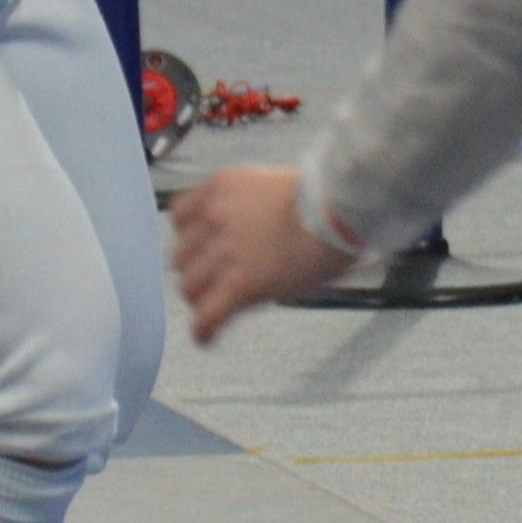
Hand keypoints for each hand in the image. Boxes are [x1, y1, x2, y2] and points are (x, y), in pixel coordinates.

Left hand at [172, 167, 360, 343]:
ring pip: (189, 288)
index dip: (190, 238)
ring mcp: (227, 252)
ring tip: (215, 308)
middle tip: (214, 282)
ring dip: (201, 300)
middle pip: (181, 257)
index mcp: (221, 187)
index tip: (200, 250)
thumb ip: (246, 207)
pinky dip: (204, 331)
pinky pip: (208, 316)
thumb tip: (248, 235)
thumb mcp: (270, 184)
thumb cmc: (323, 197)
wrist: (341, 207)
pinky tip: (208, 338)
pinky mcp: (242, 284)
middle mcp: (216, 217)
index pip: (179, 217)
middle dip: (196, 270)